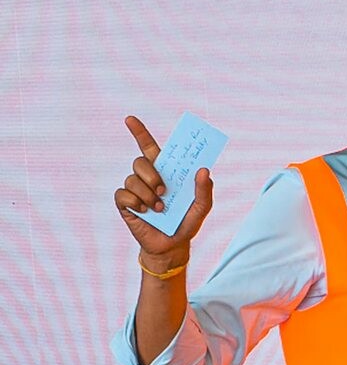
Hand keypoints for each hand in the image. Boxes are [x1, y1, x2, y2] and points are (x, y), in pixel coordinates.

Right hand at [114, 116, 213, 261]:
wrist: (172, 246)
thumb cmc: (187, 223)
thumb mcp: (202, 207)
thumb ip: (205, 190)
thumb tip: (203, 170)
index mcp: (165, 172)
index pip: (149, 147)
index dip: (139, 132)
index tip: (129, 118)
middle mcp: (147, 177)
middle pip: (140, 161)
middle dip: (152, 174)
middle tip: (164, 191)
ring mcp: (135, 190)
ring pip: (132, 179)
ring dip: (148, 194)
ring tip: (159, 208)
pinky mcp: (125, 204)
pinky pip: (123, 194)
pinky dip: (135, 202)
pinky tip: (145, 212)